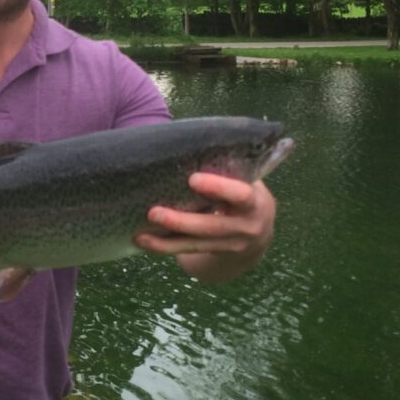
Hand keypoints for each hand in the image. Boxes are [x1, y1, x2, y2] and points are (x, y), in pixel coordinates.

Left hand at [134, 173, 276, 282]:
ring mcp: (232, 244)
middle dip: (182, 221)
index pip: (240, 195)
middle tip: (153, 212)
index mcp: (255, 201)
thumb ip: (226, 169)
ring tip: (140, 236)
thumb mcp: (245, 180)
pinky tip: (145, 242)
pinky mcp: (217, 253)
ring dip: (166, 241)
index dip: (218, 188)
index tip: (193, 179)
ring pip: (197, 244)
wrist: (259, 231)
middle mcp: (246, 226)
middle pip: (212, 226)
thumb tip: (184, 146)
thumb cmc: (242, 191)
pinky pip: (189, 251)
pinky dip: (166, 247)